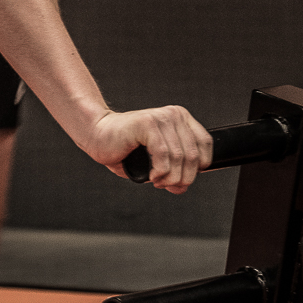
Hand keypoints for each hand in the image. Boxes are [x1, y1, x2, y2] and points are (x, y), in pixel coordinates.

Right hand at [85, 106, 212, 193]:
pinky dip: (160, 171)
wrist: (97, 135)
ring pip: (179, 157)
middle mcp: (173, 115)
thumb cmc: (123, 148)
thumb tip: (182, 187)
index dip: (198, 168)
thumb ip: (172, 171)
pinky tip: (151, 176)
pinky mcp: (147, 124)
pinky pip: (163, 154)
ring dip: (170, 177)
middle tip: (168, 186)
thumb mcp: (155, 161)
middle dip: (183, 178)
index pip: (205, 145)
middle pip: (193, 155)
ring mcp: (161, 118)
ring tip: (157, 181)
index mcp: (180, 119)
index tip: (182, 179)